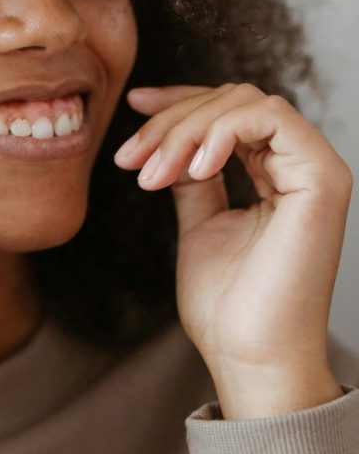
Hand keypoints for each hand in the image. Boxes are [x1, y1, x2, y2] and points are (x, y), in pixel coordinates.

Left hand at [113, 83, 352, 413]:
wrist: (247, 353)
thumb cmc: (226, 304)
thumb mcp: (198, 223)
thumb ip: (192, 178)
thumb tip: (170, 143)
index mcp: (273, 175)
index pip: (228, 111)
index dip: (179, 101)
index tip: (134, 104)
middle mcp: (298, 166)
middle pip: (230, 100)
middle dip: (171, 122)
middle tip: (132, 161)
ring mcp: (314, 170)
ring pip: (244, 103)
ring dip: (186, 130)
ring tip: (154, 175)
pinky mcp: (322, 180)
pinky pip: (271, 118)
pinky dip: (221, 131)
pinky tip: (193, 166)